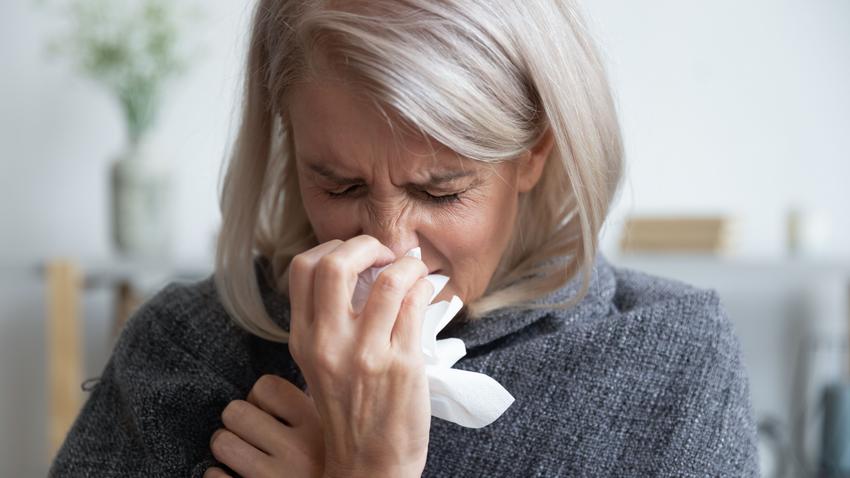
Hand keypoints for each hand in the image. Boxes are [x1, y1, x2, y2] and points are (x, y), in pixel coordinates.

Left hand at [205, 374, 324, 477]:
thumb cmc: (329, 466)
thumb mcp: (334, 438)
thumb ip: (311, 413)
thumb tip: (273, 390)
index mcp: (319, 427)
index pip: (266, 386)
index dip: (260, 399)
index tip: (268, 413)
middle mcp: (298, 451)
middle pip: (235, 411)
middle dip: (238, 423)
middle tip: (252, 436)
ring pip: (221, 443)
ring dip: (227, 449)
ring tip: (243, 458)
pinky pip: (212, 477)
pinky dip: (218, 477)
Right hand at [287, 235, 432, 477]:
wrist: (369, 465)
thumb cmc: (349, 412)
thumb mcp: (321, 364)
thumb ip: (329, 320)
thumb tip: (364, 269)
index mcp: (303, 339)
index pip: (302, 268)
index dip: (332, 247)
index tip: (356, 255)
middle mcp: (328, 343)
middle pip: (335, 263)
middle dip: (366, 244)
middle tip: (383, 254)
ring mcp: (366, 353)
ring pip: (388, 280)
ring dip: (408, 264)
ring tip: (413, 270)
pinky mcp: (401, 364)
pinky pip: (416, 304)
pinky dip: (425, 286)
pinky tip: (426, 291)